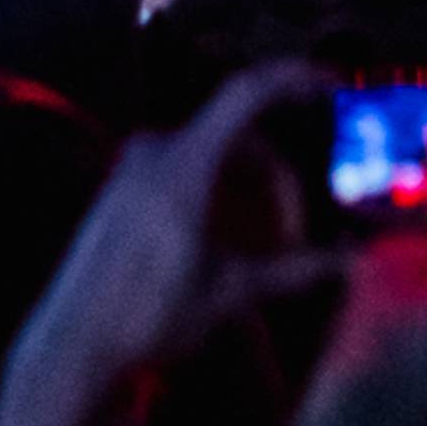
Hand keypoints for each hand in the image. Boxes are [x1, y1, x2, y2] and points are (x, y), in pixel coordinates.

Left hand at [0, 60, 323, 425]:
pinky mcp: (120, 189)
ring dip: (248, 190)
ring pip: (212, 156)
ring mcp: (131, 167)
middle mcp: (155, 150)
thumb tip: (351, 264)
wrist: (75, 347)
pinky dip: (217, 195)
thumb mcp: (229, 293)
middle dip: (277, 178)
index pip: (245, 93)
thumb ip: (292, 270)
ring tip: (265, 251)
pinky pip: (183, 170)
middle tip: (296, 238)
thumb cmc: (152, 315)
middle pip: (237, 138)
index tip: (330, 84)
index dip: (291, 78)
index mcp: (183, 162)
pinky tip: (228, 244)